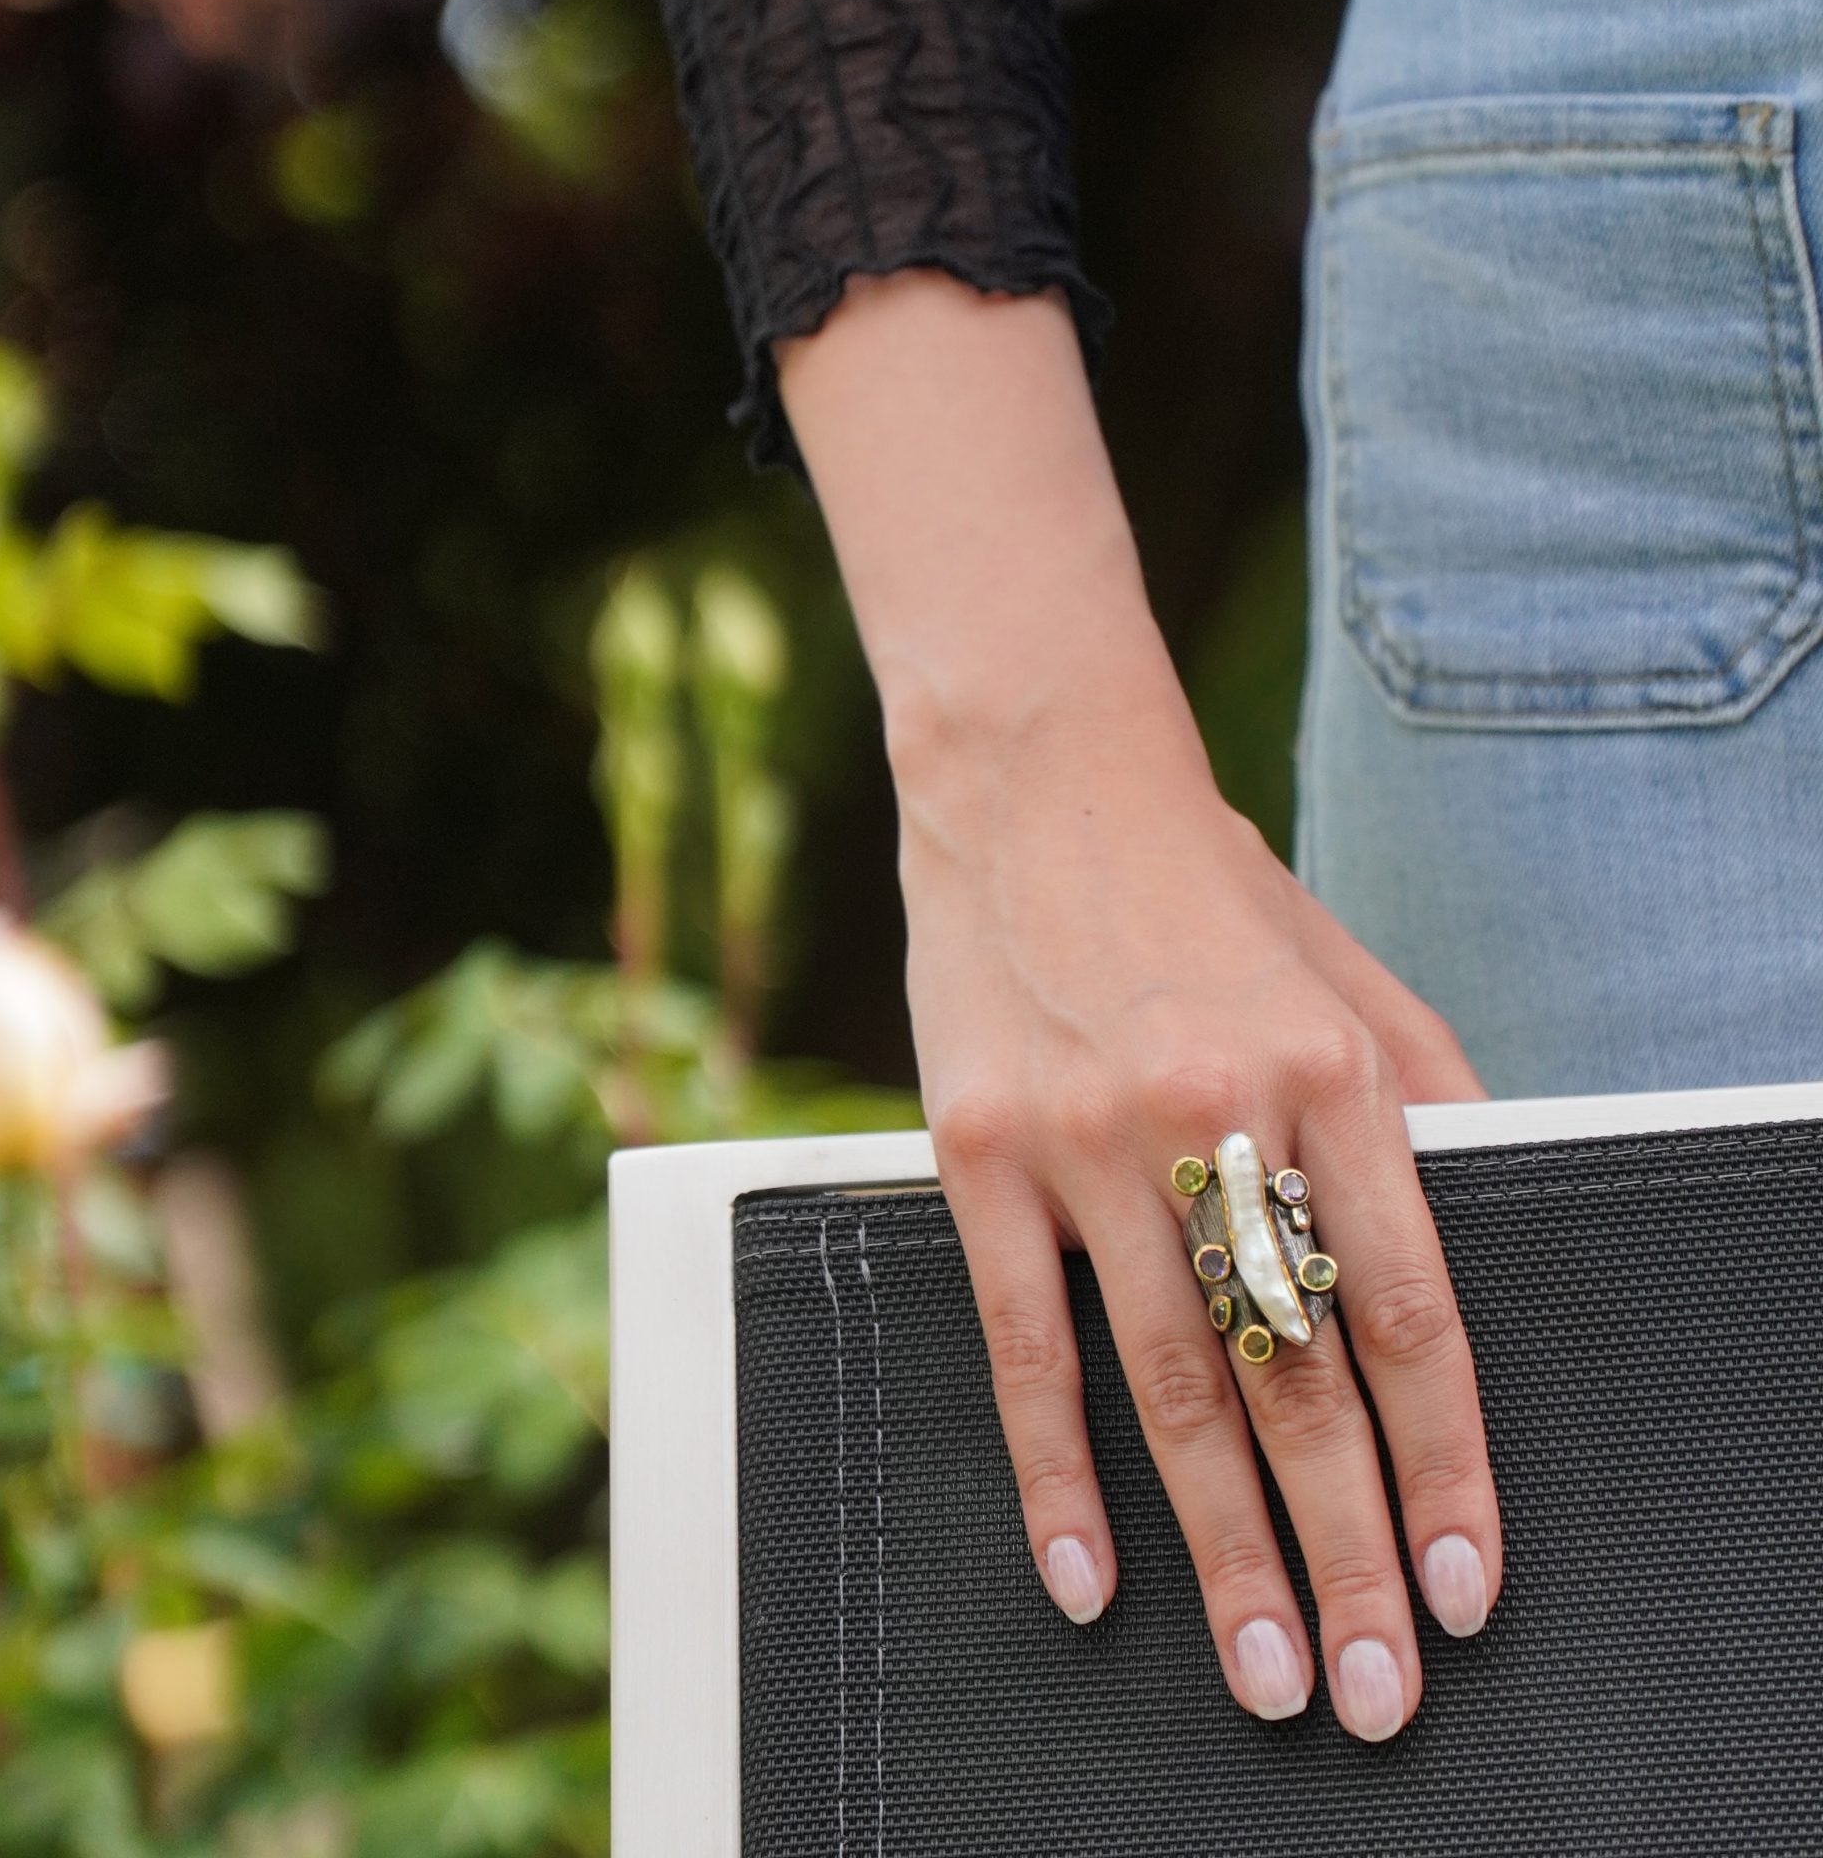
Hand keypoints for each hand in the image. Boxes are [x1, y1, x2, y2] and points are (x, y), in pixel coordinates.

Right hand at [773, 267, 1501, 1737]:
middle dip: (1350, 1554)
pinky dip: (1060, 1473)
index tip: (1468, 1578)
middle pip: (1301, 1379)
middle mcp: (1217, 1110)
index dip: (1448, 1465)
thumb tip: (1488, 1232)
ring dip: (1225, 1548)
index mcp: (1333, 1071)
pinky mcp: (978, 1148)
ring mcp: (1087, 1135)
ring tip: (1269, 1672)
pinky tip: (1095, 1576)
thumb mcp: (1347, 970)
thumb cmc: (1202, 882)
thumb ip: (1429, 1099)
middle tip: (1375, 1687)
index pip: (1413, 1313)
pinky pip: (1025, 1342)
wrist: (1037, 779)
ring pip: (1174, 1385)